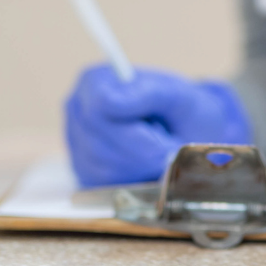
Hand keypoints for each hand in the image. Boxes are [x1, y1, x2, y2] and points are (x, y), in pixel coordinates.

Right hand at [65, 65, 251, 186]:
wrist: (186, 132)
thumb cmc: (179, 107)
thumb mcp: (175, 93)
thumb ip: (146, 93)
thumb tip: (110, 101)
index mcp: (95, 81)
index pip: (99, 108)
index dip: (132, 127)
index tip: (162, 133)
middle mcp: (79, 111)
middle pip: (99, 141)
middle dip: (143, 150)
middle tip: (172, 148)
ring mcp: (79, 143)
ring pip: (104, 166)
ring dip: (142, 165)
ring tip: (164, 153)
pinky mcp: (87, 171)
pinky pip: (106, 184)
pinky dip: (135, 178)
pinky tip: (152, 164)